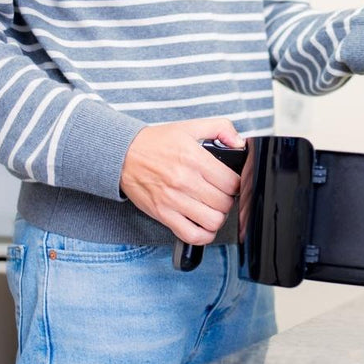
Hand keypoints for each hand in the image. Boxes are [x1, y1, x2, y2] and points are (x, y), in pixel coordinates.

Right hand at [119, 118, 243, 244]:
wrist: (123, 155)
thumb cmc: (156, 143)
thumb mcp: (190, 127)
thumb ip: (220, 128)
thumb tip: (239, 142)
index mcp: (194, 159)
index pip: (231, 182)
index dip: (236, 184)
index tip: (230, 183)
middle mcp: (185, 181)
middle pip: (224, 203)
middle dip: (227, 200)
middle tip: (220, 195)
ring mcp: (173, 200)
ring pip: (212, 221)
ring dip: (217, 217)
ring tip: (212, 209)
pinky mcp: (163, 214)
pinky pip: (192, 235)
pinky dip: (203, 235)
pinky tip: (203, 225)